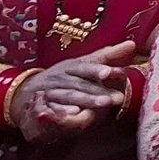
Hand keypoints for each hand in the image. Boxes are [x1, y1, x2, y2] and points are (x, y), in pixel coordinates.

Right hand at [12, 40, 134, 142]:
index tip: (115, 72)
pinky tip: (75, 115)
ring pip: (67, 97)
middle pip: (79, 84)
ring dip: (85, 101)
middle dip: (98, 91)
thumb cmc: (62, 79)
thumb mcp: (82, 66)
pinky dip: (61, 113)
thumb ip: (106, 57)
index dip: (98, 69)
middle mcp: (59, 78)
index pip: (85, 66)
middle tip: (118, 98)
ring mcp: (48, 94)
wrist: (26, 95)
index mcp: (70, 67)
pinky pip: (50, 110)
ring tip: (103, 105)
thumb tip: (132, 44)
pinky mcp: (40, 110)